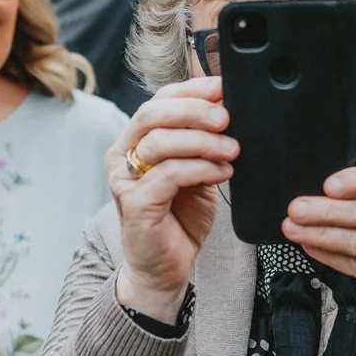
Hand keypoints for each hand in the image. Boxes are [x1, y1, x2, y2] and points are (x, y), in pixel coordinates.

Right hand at [107, 76, 235, 322]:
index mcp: (136, 141)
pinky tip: (223, 173)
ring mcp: (125, 180)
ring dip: (202, 141)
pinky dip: (201, 168)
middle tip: (226, 118)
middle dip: (193, 110)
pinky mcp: (135, 204)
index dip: (191, 89)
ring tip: (232, 150)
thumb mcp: (196, 170)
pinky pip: (168, 174)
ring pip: (160, 142)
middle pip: (152, 114)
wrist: (166, 268)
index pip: (159, 100)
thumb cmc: (180, 218)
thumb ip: (203, 142)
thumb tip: (228, 109)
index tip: (222, 88)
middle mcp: (123, 155)